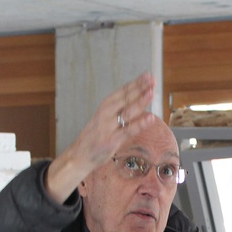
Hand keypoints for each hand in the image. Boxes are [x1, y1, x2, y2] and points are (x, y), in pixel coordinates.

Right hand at [42, 73, 159, 203]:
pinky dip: (140, 123)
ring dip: (140, 101)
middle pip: (126, 98)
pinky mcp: (112, 140)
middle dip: (140, 88)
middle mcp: (106, 113)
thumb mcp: (104, 119)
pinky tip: (150, 118)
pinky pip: (128, 130)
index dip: (136, 83)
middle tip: (152, 80)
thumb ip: (119, 111)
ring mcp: (108, 127)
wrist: (79, 156)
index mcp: (105, 106)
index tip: (148, 76)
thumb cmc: (94, 137)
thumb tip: (139, 101)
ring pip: (127, 111)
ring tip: (152, 92)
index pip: (122, 91)